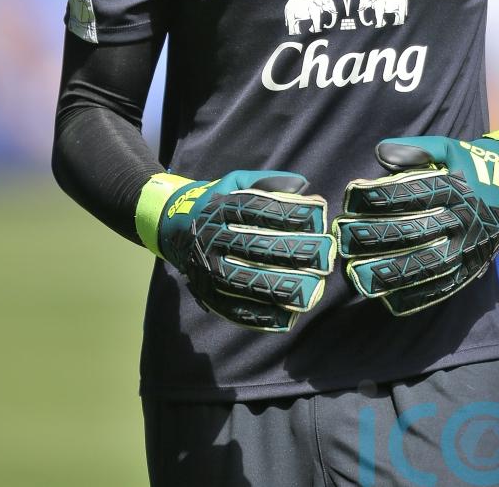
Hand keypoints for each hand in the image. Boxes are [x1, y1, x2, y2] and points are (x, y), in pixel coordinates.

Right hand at [139, 170, 335, 331]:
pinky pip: (235, 309)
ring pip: (246, 281)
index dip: (291, 213)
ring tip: (313, 289)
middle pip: (256, 246)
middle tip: (325, 255)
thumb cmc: (216, 201)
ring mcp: (207, 269)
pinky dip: (262, 316)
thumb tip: (303, 185)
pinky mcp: (206, 294)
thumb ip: (269, 181)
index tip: (320, 217)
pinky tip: (288, 317)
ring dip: (281, 287)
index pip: (260, 209)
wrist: (173, 227)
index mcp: (220, 207)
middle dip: (294, 251)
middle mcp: (212, 237)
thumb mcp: (236, 181)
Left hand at [333, 135, 498, 315]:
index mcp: (458, 187)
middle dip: (377, 237)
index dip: (381, 195)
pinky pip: (445, 288)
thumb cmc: (471, 164)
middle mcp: (464, 220)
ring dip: (393, 274)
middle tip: (343, 239)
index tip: (350, 198)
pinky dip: (418, 297)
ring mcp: (469, 248)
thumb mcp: (449, 148)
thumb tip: (380, 152)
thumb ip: (417, 149)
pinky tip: (389, 300)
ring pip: (429, 265)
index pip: (415, 193)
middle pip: (417, 232)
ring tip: (359, 278)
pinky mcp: (472, 268)